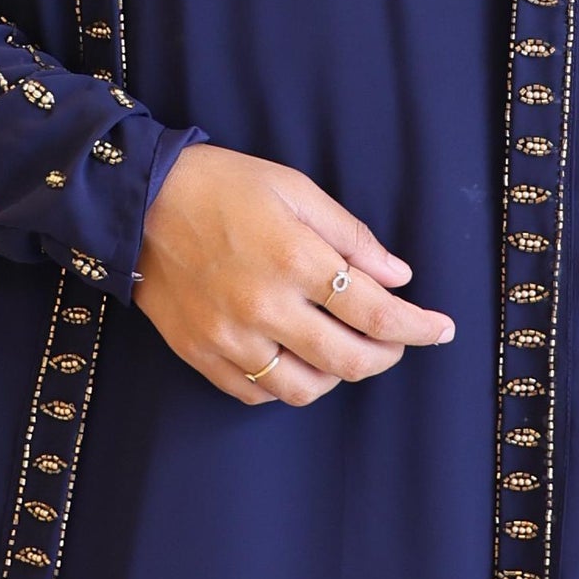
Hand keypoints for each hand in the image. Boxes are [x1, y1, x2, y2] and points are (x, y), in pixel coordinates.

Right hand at [134, 143, 455, 406]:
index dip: (419, 326)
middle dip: (387, 355)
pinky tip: (296, 356)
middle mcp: (264, 307)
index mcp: (294, 259)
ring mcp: (230, 339)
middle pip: (350, 361)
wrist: (136, 202)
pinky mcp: (201, 355)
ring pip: (305, 389)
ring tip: (343, 348)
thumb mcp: (295, 188)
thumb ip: (351, 236)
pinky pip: (257, 394)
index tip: (441, 328)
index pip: (377, 312)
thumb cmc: (221, 185)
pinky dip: (287, 383)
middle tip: (398, 341)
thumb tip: (399, 277)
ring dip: (338, 375)